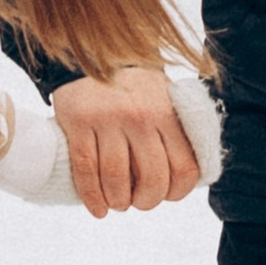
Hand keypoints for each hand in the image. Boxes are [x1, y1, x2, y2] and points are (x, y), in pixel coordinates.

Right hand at [52, 65, 203, 216]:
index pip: (184, 168)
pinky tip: (98, 209)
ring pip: (116, 179)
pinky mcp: (78, 122)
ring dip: (119, 202)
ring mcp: (107, 119)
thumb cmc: (134, 89)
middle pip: (151, 178)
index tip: (165, 195)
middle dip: (146, 201)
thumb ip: (177, 132)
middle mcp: (140, 116)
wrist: (91, 55)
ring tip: (118, 203)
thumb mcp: (164, 99)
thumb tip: (187, 178)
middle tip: (138, 201)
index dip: (177, 193)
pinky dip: (92, 197)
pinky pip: (86, 170)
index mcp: (167, 113)